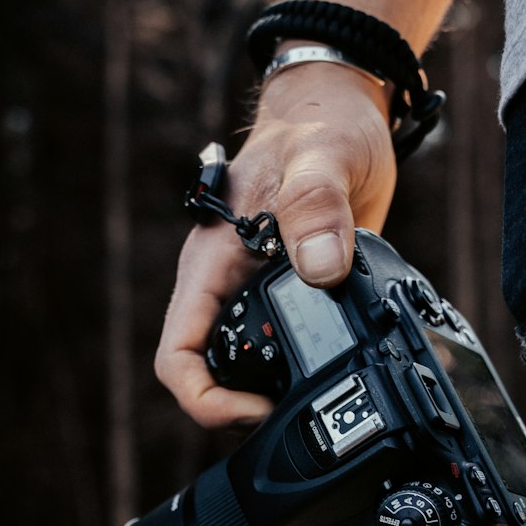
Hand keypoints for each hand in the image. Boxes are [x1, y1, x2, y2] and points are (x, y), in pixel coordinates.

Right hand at [155, 64, 396, 428]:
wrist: (345, 112)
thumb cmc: (322, 124)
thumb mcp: (322, 157)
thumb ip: (317, 205)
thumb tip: (322, 269)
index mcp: (211, 263)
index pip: (177, 355)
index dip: (205, 399)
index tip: (257, 407)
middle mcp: (226, 286)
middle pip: (210, 373)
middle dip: (244, 407)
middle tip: (302, 413)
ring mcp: (258, 293)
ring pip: (247, 366)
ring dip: (277, 392)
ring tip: (326, 398)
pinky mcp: (295, 295)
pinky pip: (288, 348)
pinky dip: (311, 366)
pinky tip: (348, 366)